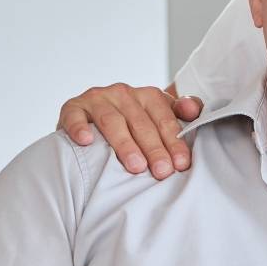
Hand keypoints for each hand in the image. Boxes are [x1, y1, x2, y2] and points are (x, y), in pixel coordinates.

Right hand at [58, 83, 203, 178]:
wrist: (91, 123)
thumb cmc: (133, 126)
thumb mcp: (159, 118)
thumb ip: (180, 114)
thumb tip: (194, 110)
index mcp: (149, 95)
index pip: (165, 119)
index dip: (174, 141)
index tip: (181, 164)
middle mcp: (123, 93)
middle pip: (141, 123)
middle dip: (154, 149)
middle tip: (162, 171)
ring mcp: (97, 98)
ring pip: (112, 121)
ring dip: (124, 144)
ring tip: (135, 166)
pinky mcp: (72, 107)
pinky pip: (74, 116)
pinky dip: (79, 128)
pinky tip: (86, 141)